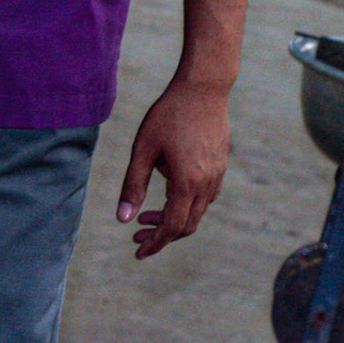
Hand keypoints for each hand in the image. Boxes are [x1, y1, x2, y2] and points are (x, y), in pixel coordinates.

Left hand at [117, 79, 231, 258]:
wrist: (204, 90)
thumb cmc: (169, 116)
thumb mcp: (143, 150)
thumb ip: (133, 186)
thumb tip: (123, 220)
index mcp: (186, 183)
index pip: (172, 227)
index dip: (154, 243)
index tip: (137, 252)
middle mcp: (206, 185)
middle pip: (186, 226)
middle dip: (161, 236)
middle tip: (136, 235)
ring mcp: (217, 176)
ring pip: (197, 213)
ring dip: (173, 220)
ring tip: (146, 215)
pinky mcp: (220, 167)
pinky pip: (205, 198)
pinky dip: (186, 206)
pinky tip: (169, 194)